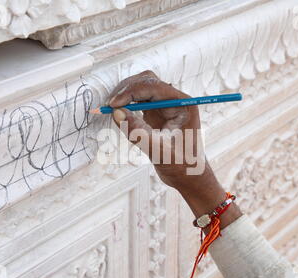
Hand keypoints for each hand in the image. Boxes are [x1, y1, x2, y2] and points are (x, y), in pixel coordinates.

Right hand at [109, 70, 241, 226]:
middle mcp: (174, 100)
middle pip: (146, 81)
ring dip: (125, 96)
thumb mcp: (158, 151)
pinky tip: (120, 116)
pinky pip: (138, 101)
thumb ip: (138, 132)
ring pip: (141, 88)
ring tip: (112, 110)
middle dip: (126, 90)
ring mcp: (165, 106)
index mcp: (182, 104)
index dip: (131, 92)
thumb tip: (116, 112)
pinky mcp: (156, 114)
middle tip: (110, 106)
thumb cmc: (181, 166)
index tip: (113, 105)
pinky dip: (126, 105)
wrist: (188, 177)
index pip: (153, 86)